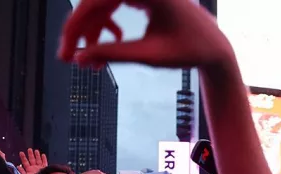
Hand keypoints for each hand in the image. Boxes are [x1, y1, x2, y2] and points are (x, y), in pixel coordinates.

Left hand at [18, 149, 47, 173]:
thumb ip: (22, 172)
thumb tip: (17, 166)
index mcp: (29, 170)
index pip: (25, 162)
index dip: (23, 157)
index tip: (21, 152)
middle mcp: (34, 168)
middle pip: (32, 160)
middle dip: (30, 154)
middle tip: (29, 149)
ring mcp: (40, 168)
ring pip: (38, 160)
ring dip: (37, 155)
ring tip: (36, 150)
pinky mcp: (45, 169)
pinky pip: (45, 163)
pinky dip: (44, 159)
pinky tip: (43, 155)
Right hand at [60, 0, 234, 69]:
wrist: (214, 46)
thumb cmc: (190, 48)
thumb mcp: (150, 55)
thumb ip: (114, 54)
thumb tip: (82, 58)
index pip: (96, 2)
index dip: (75, 28)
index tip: (66, 51)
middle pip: (94, 2)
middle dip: (80, 31)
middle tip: (68, 58)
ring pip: (100, 4)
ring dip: (91, 30)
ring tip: (91, 60)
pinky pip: (111, 4)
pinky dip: (105, 25)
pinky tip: (109, 43)